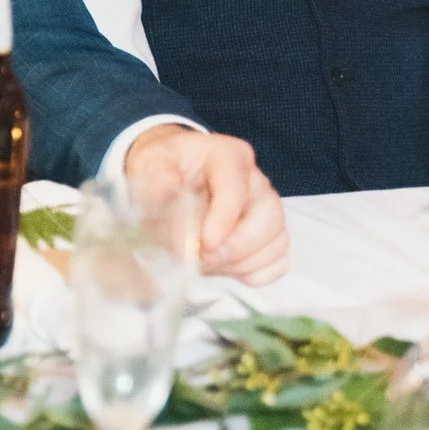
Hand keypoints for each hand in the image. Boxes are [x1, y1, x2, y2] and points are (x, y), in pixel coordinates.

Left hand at [125, 125, 287, 283]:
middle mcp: (255, 181)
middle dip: (236, 247)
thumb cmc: (165, 168)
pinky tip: (225, 268)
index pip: (237, 187)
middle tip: (202, 259)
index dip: (224, 219)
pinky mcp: (267, 237)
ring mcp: (265, 210)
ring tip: (207, 263)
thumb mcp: (151, 163)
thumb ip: (157, 180)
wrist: (170, 179)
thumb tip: (168, 196)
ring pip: (276, 242)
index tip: (204, 244)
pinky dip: (253, 273)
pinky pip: (277, 262)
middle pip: (269, 216)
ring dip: (241, 263)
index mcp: (229, 156)